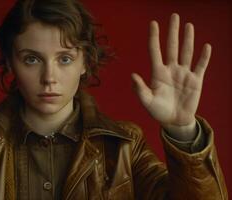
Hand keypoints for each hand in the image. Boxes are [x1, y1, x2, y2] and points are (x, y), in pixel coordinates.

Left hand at [132, 13, 210, 139]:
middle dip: (173, 32)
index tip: (153, 23)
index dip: (154, 37)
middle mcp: (171, 69)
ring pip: (186, 52)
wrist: (174, 121)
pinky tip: (206, 46)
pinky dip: (204, 57)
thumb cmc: (158, 111)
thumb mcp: (147, 101)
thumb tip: (132, 75)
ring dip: (188, 39)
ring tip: (188, 25)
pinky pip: (201, 66)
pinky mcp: (196, 81)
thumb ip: (140, 89)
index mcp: (157, 73)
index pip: (155, 51)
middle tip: (174, 16)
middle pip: (172, 47)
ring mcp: (184, 74)